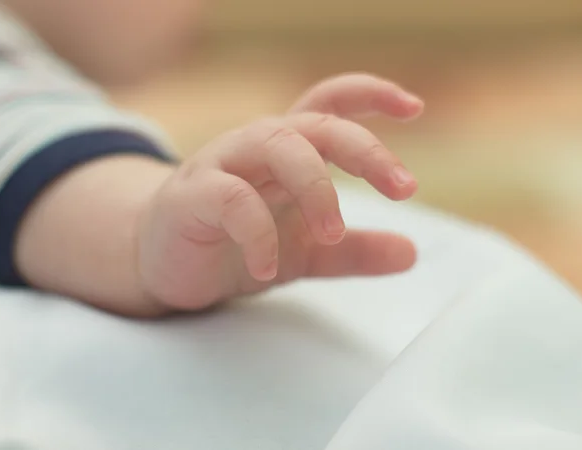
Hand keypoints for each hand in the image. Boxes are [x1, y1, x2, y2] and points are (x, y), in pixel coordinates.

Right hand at [137, 73, 423, 309]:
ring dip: (315, 187)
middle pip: (315, 124)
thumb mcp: (306, 251)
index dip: (371, 95)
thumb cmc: (236, 244)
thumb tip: (411, 253)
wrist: (167, 263)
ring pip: (276, 146)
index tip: (414, 108)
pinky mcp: (190, 198)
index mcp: (287, 152)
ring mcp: (221, 166)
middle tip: (404, 189)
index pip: (329, 103)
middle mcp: (257, 147)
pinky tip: (267, 268)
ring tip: (332, 233)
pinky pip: (230, 200)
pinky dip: (257, 234)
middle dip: (364, 150)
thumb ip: (354, 252)